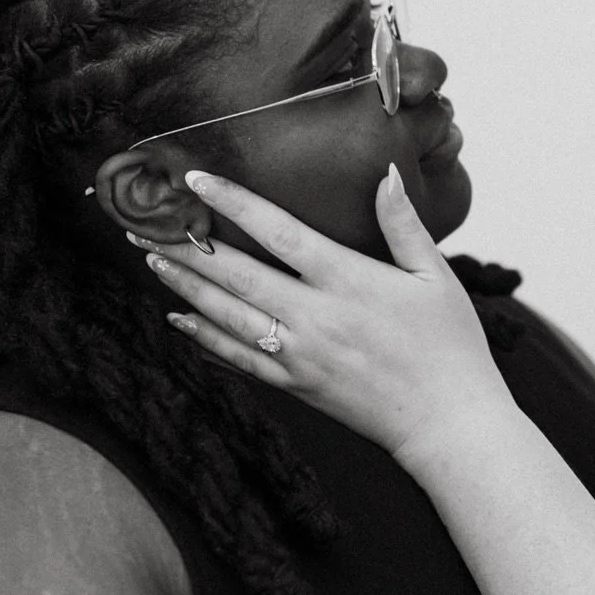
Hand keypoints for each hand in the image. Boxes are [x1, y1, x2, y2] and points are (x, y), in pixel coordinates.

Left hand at [136, 166, 507, 462]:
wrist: (447, 422)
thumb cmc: (450, 344)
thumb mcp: (435, 275)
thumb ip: (403, 223)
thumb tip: (387, 172)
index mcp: (347, 279)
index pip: (277, 230)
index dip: (234, 202)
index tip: (196, 180)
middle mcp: (315, 315)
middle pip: (236, 274)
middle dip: (187, 246)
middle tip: (144, 222)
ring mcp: (300, 354)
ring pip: (227, 314)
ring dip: (185, 285)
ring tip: (151, 258)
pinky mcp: (296, 384)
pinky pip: (238, 358)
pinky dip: (203, 337)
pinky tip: (179, 317)